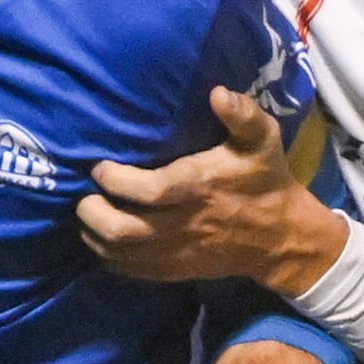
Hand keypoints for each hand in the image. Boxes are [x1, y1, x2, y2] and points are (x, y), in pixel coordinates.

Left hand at [78, 88, 349, 292]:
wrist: (279, 237)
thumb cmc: (265, 180)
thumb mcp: (264, 141)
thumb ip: (244, 115)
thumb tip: (218, 93)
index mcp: (199, 188)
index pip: (149, 191)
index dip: (117, 180)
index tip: (100, 166)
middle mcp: (182, 224)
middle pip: (122, 230)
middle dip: (92, 211)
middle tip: (84, 192)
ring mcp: (174, 252)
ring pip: (118, 253)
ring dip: (93, 233)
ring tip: (88, 210)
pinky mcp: (171, 270)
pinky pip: (127, 269)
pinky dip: (106, 254)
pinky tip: (101, 235)